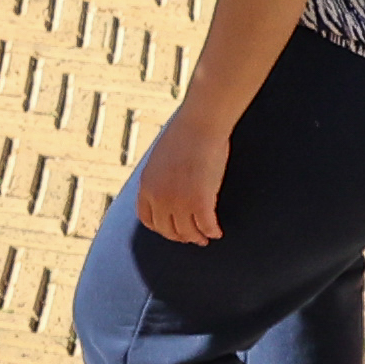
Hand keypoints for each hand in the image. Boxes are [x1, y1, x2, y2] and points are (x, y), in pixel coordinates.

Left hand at [132, 112, 231, 242]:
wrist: (199, 126)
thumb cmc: (184, 135)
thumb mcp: (160, 159)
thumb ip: (160, 177)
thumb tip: (167, 186)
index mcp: (146, 186)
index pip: (147, 219)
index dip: (161, 228)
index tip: (171, 230)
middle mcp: (159, 198)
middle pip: (167, 230)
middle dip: (181, 237)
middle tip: (192, 238)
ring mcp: (178, 202)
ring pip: (187, 232)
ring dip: (198, 237)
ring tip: (205, 238)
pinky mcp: (200, 202)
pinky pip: (206, 226)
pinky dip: (213, 232)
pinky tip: (217, 232)